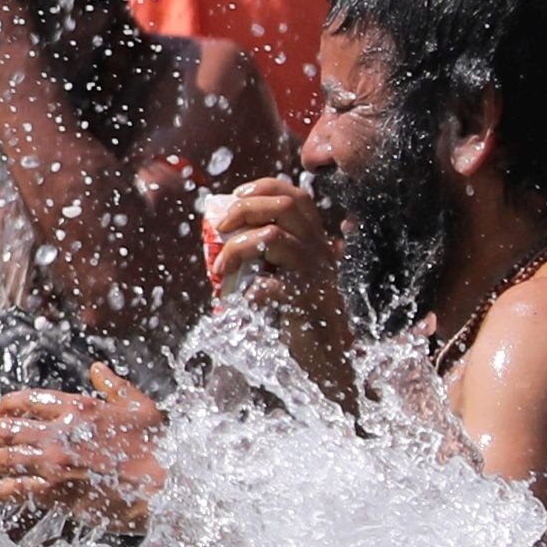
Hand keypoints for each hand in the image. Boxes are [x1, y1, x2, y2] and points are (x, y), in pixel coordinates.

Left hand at [0, 364, 166, 537]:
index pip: (24, 401)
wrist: (169, 485)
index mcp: (76, 407)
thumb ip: (115, 386)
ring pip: (2, 458)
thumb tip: (98, 369)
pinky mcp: (56, 492)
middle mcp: (58, 432)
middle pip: (3, 427)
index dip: (3, 406)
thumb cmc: (160, 447)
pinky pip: (16, 488)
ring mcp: (54, 462)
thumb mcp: (142, 406)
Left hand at [205, 173, 361, 405]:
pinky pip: (271, 285)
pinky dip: (250, 291)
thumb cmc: (298, 314)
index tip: (235, 198)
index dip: (263, 188)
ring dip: (236, 248)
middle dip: (243, 209)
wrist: (325, 358)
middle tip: (220, 228)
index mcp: (316, 242)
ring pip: (273, 238)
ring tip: (220, 269)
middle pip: (285, 206)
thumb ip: (267, 253)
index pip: (296, 196)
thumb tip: (221, 231)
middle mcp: (321, 253)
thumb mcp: (286, 275)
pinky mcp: (307, 303)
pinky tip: (245, 301)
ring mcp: (316, 277)